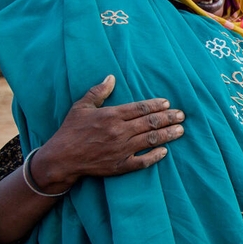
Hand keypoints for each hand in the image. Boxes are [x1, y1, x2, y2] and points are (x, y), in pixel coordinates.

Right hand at [30, 75, 184, 192]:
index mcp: (111, 115)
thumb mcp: (81, 106)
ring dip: (167, 135)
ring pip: (150, 140)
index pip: (140, 108)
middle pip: (150, 123)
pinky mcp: (119, 166)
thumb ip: (98, 92)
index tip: (168, 104)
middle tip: (181, 116)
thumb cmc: (70, 130)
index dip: (156, 105)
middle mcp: (119, 132)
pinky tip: (165, 151)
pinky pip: (142, 161)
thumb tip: (111, 77)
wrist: (61, 158)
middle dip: (168, 118)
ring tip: (180, 130)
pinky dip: (154, 156)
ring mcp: (121, 150)